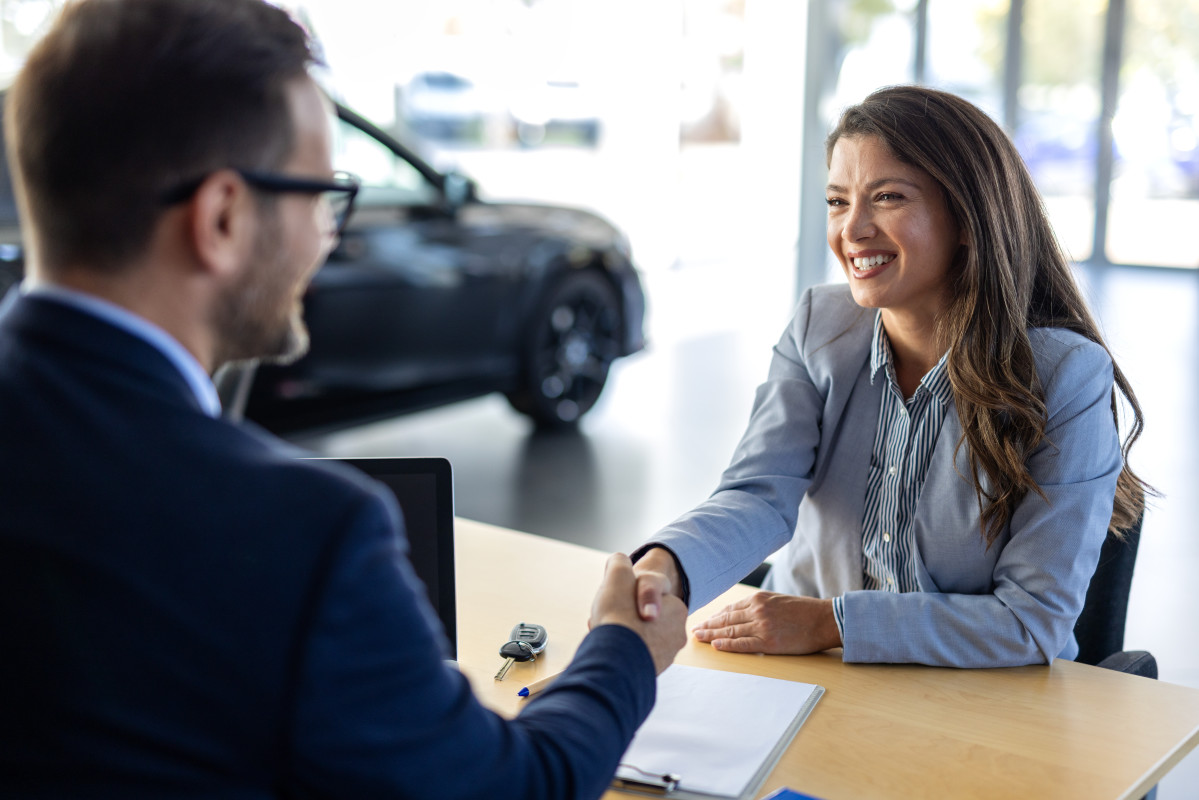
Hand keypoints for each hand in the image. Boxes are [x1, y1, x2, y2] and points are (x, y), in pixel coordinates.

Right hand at [591, 553, 687, 673]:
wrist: (613, 661)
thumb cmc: (619, 615)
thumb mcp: (618, 574)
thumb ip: (619, 563)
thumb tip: (619, 563)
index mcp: (677, 609)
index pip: (648, 597)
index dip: (626, 597)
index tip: (615, 601)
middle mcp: (677, 634)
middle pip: (644, 621)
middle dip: (626, 619)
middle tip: (607, 619)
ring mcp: (666, 657)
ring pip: (639, 641)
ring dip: (622, 637)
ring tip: (605, 636)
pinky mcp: (652, 673)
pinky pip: (635, 659)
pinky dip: (623, 654)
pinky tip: (609, 652)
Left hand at [691, 591, 840, 654]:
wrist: (825, 620)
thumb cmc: (804, 611)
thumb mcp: (778, 601)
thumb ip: (760, 606)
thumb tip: (742, 613)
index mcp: (759, 599)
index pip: (730, 609)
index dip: (716, 616)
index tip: (705, 621)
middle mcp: (757, 610)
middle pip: (726, 619)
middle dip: (709, 625)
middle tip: (695, 631)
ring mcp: (762, 626)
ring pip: (730, 631)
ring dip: (712, 635)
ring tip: (699, 638)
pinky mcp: (768, 642)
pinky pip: (743, 644)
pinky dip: (727, 644)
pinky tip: (716, 645)